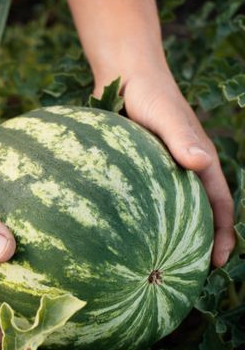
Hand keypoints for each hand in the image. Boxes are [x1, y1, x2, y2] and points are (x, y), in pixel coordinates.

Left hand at [94, 69, 234, 266]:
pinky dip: (145, 217)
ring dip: (172, 234)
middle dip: (199, 242)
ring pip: (171, 208)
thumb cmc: (149, 94)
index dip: (223, 232)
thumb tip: (200, 163)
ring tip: (158, 262)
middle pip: (197, 211)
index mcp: (197, 160)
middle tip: (189, 273)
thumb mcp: (167, 115)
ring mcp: (159, 170)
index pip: (219, 202)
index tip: (219, 261)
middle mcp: (182, 168)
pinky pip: (146, 197)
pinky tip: (127, 234)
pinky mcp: (138, 168)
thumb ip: (182, 137)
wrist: (124, 76)